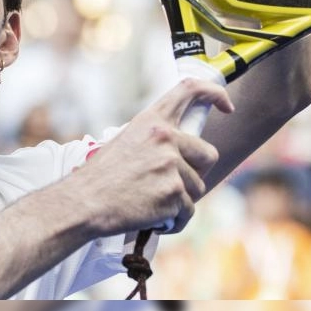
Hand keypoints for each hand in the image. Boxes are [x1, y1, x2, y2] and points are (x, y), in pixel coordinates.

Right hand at [69, 77, 230, 234]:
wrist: (84, 202)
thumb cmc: (101, 176)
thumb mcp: (126, 142)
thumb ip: (156, 140)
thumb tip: (183, 151)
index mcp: (152, 121)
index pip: (189, 90)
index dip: (214, 93)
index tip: (226, 105)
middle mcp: (165, 138)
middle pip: (208, 154)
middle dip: (197, 172)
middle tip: (172, 183)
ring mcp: (171, 165)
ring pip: (198, 187)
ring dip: (181, 199)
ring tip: (152, 202)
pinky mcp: (174, 193)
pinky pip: (189, 211)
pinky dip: (175, 220)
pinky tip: (154, 218)